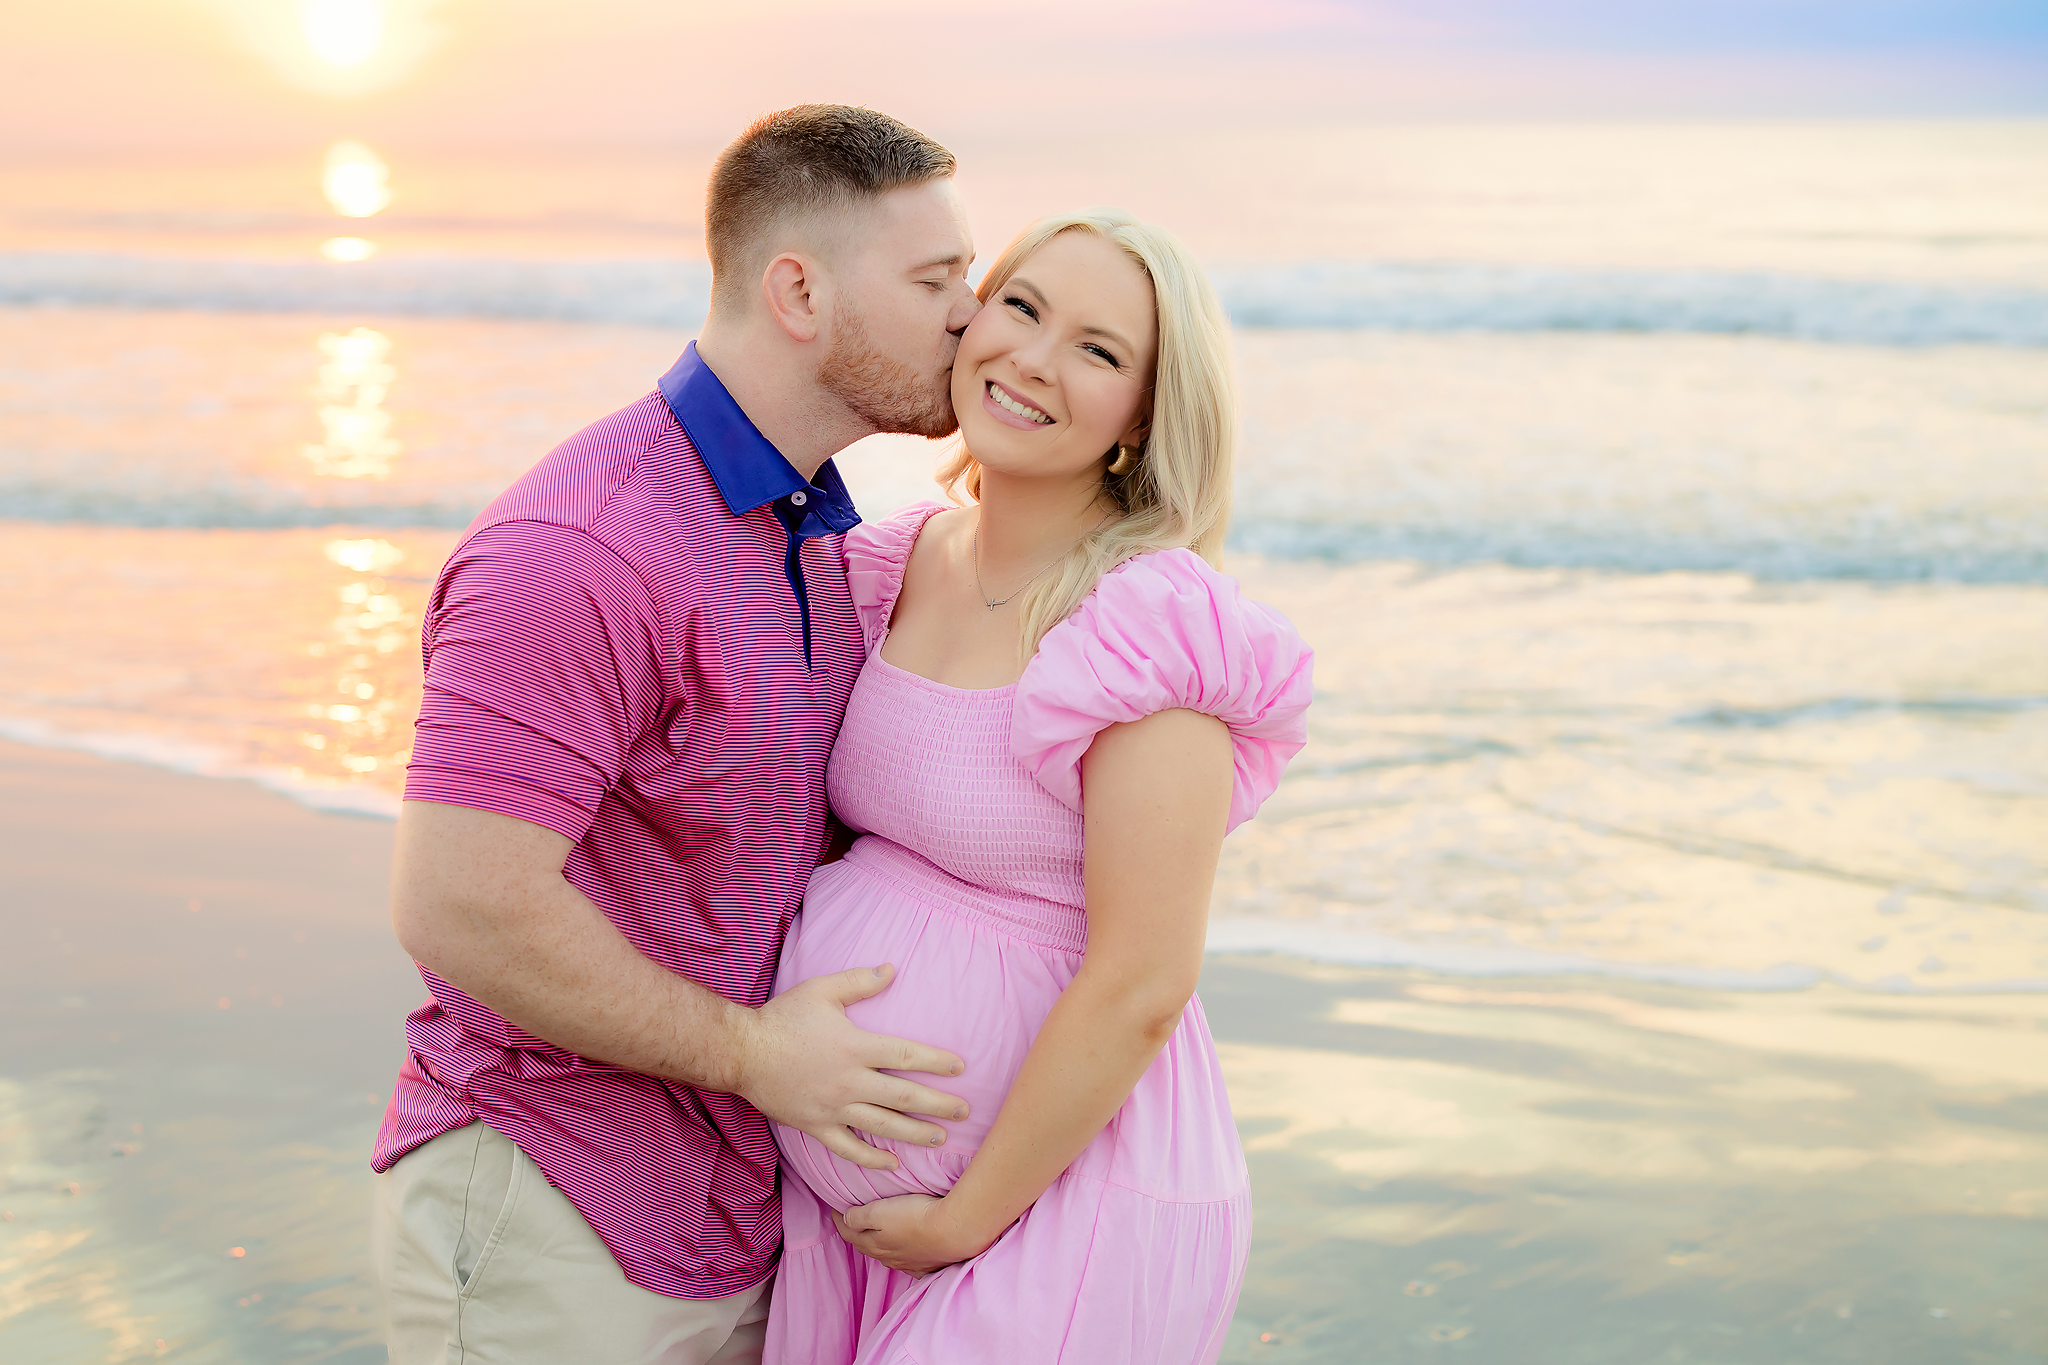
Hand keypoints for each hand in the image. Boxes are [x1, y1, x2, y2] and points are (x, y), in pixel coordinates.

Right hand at [733, 964, 969, 1170]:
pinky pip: (847, 1148)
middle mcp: (849, 1081)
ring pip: (882, 1126)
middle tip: (964, 1112)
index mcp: (855, 1047)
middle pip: (903, 1097)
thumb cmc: (782, 1018)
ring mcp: (833, 1108)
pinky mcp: (815, 1126)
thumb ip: (859, 981)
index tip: (960, 1068)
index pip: (906, 1056)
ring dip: (914, 1134)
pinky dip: (871, 1159)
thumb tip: (892, 969)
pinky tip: (892, 1164)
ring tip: (940, 1138)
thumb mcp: (822, 990)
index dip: (936, 1062)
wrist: (741, 1052)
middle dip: (938, 1105)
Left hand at [832, 1194, 999, 1275]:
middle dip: (856, 1232)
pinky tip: (908, 1254)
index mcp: (873, 1245)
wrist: (953, 1231)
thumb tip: (845, 1219)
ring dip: (880, 1244)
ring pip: (888, 1255)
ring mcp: (909, 1263)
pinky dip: (904, 1256)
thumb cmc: (915, 1217)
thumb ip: (858, 1217)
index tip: (834, 1205)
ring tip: (879, 1232)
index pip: (848, 1232)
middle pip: (866, 1245)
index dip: (839, 1219)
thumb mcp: (879, 1211)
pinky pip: (910, 1263)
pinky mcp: (928, 1264)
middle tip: (852, 1217)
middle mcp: (889, 1258)